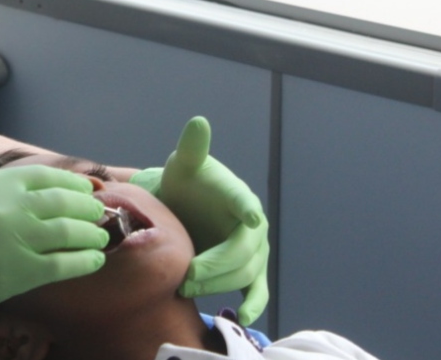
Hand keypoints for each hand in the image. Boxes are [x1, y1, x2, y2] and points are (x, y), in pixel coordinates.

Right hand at [0, 165, 107, 341]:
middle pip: (63, 201)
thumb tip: (46, 197)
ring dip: (91, 234)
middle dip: (87, 207)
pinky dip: (84, 262)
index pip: (46, 176)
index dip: (73, 183)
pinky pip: (62, 265)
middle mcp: (6, 207)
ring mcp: (12, 240)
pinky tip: (94, 261)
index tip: (87, 190)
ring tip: (100, 236)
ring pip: (69, 232)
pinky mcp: (15, 274)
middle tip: (99, 213)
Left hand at [130, 116, 269, 323]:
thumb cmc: (186, 183)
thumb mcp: (184, 165)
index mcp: (238, 196)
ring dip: (219, 285)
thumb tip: (198, 122)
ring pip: (244, 274)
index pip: (244, 203)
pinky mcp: (247, 271)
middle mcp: (252, 226)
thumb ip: (192, 147)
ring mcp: (252, 251)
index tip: (249, 218)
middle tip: (186, 275)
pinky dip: (251, 306)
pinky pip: (256, 291)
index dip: (246, 209)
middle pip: (241, 251)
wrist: (186, 207)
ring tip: (187, 287)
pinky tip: (237, 318)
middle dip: (215, 266)